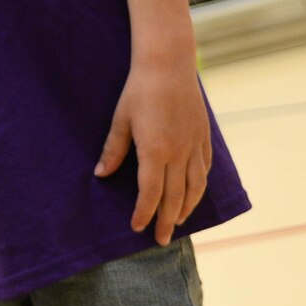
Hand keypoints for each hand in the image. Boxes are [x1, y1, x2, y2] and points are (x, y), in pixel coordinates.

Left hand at [95, 60, 211, 244]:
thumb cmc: (139, 90)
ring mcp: (195, 145)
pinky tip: (195, 193)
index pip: (150, 193)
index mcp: (156, 151)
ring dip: (187, 208)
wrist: (169, 65)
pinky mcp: (204, 137)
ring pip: (195, 187)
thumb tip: (101, 175)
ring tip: (177, 222)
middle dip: (166, 221)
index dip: (144, 213)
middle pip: (175, 197)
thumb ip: (113, 150)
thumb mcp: (120, 120)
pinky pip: (205, 169)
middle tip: (160, 240)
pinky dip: (200, 186)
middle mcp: (179, 153)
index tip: (137, 228)